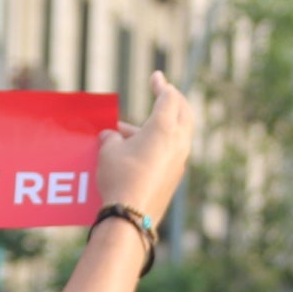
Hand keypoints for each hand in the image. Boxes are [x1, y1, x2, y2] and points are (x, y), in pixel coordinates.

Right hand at [92, 71, 193, 224]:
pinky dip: (164, 142)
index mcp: (163, 128)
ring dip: (166, 123)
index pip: (168, 98)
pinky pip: (174, 151)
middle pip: (184, 112)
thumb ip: (112, 137)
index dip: (161, 85)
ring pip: (181, 132)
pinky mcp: (176, 176)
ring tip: (136, 129)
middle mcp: (178, 142)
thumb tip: (111, 136)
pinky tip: (143, 149)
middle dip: (174, 100)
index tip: (156, 76)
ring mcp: (180, 160)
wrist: (132, 215)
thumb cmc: (119, 177)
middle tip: (164, 93)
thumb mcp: (108, 151)